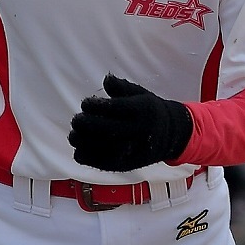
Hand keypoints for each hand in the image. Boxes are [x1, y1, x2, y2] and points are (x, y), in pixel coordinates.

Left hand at [69, 73, 192, 171]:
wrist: (170, 135)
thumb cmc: (148, 110)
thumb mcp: (140, 93)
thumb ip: (121, 87)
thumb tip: (106, 79)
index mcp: (143, 110)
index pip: (114, 108)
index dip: (95, 106)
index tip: (85, 103)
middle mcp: (140, 131)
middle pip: (107, 129)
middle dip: (86, 124)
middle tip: (76, 120)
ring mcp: (134, 149)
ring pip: (104, 148)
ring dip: (83, 142)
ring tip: (74, 135)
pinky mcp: (127, 164)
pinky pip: (104, 163)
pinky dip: (88, 157)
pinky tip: (79, 149)